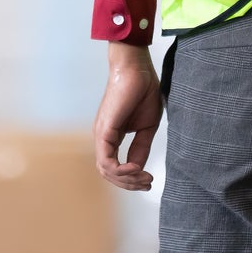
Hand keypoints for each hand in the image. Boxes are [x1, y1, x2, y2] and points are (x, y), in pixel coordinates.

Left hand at [94, 44, 162, 191]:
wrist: (137, 69)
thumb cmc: (143, 91)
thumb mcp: (147, 126)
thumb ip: (141, 147)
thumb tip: (138, 168)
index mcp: (112, 137)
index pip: (116, 168)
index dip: (133, 178)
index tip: (150, 180)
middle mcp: (103, 139)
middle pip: (109, 174)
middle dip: (129, 183)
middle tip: (148, 183)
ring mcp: (101, 136)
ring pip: (106, 171)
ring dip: (126, 179)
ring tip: (144, 177)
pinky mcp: (104, 131)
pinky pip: (106, 160)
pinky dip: (120, 170)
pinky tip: (135, 168)